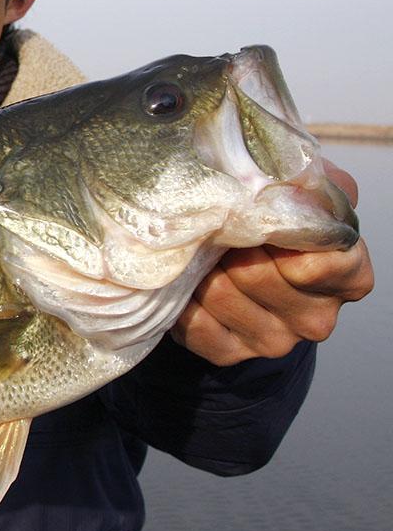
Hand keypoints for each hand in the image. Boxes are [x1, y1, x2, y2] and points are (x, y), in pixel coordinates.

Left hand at [173, 160, 373, 365]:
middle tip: (217, 226)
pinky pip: (194, 323)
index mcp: (347, 276)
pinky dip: (183, 297)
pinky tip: (188, 281)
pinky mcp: (229, 354)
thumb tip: (289, 177)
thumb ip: (304, 182)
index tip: (261, 215)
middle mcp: (317, 317)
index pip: (321, 262)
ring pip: (220, 294)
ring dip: (201, 266)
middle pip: (257, 274)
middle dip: (229, 243)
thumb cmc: (272, 221)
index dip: (280, 234)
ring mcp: (274, 340)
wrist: (238, 265)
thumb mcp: (297, 192)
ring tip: (203, 251)